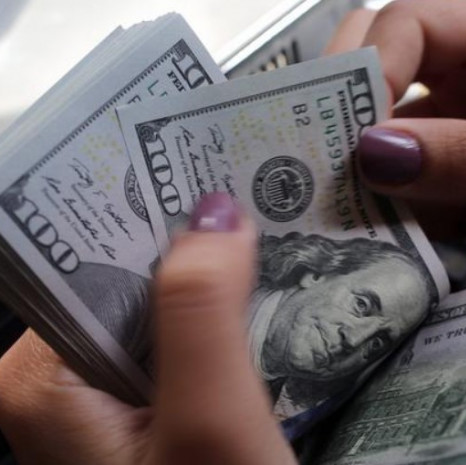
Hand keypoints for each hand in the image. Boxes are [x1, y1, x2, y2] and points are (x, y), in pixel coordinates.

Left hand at [0, 193, 295, 464]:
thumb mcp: (210, 422)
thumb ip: (203, 315)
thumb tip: (214, 213)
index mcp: (38, 380)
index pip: (92, 263)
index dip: (153, 219)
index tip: (209, 177)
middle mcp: (56, 383)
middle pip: (128, 285)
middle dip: (190, 254)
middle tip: (252, 213)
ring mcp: (100, 397)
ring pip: (158, 312)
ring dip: (210, 290)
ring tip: (259, 255)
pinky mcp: (140, 407)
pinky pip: (176, 341)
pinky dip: (214, 324)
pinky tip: (252, 309)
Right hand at [329, 0, 465, 251]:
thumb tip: (372, 154)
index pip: (415, 21)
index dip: (372, 67)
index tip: (350, 134)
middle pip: (385, 65)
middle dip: (352, 112)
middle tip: (323, 164)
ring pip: (388, 132)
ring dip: (369, 172)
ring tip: (358, 216)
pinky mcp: (463, 171)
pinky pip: (408, 180)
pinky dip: (400, 209)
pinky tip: (415, 234)